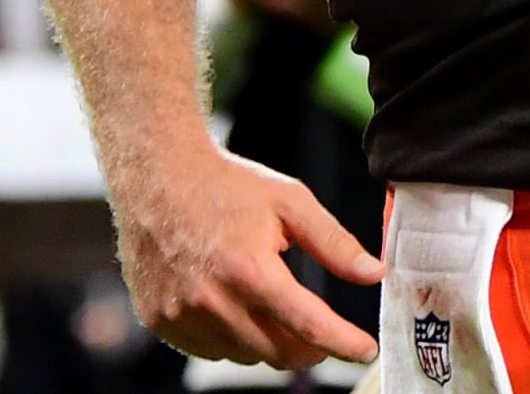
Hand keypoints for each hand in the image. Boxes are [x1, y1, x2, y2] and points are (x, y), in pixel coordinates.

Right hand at [111, 142, 381, 369]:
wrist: (156, 175)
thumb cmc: (225, 185)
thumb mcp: (289, 201)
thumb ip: (334, 242)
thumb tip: (373, 273)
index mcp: (249, 270)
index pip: (309, 326)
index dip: (344, 343)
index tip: (366, 349)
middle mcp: (212, 300)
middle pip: (278, 352)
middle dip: (309, 347)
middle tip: (320, 333)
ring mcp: (181, 316)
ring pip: (245, 354)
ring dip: (267, 341)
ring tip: (266, 301)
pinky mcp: (160, 321)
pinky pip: (209, 349)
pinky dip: (230, 337)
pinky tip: (231, 304)